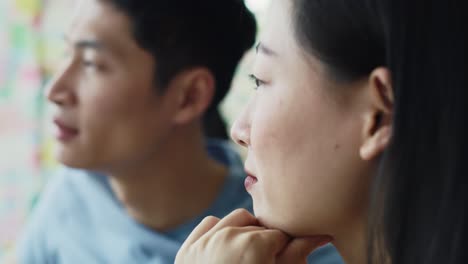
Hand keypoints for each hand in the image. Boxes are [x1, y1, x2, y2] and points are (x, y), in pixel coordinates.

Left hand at [175, 209, 332, 263]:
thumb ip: (298, 254)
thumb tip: (322, 234)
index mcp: (253, 244)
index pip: (280, 235)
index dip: (283, 249)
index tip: (280, 261)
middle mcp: (227, 237)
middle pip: (258, 227)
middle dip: (265, 240)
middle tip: (264, 261)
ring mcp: (204, 242)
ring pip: (235, 219)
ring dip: (245, 230)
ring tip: (248, 254)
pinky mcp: (187, 250)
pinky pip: (209, 224)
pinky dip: (219, 230)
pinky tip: (227, 247)